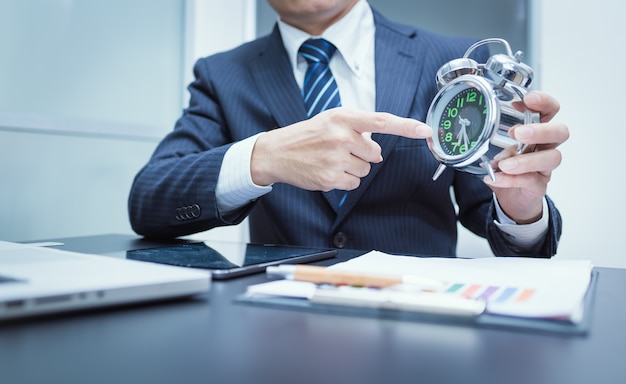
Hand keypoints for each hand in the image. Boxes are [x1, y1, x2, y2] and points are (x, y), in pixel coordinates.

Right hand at [251, 107, 431, 190]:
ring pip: (365, 170)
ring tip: (331, 160)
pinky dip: (344, 180)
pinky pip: (354, 183)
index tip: (425, 131)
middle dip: (362, 154)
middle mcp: (341, 136)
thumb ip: (358, 128)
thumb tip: (378, 150)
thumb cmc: (308, 135)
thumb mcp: (331, 120)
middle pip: (375, 153)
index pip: (382, 121)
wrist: (278, 152)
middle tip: (339, 149)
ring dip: (353, 168)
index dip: (406, 126)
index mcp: (344, 117)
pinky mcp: (331, 178)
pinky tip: (328, 171)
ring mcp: (336, 158)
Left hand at [484, 91, 568, 223]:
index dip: (544, 102)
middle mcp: (545, 145)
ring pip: (551, 158)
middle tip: (518, 133)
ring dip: (526, 160)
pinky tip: (495, 178)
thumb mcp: (495, 145)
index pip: (550, 109)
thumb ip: (484, 133)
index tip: (528, 99)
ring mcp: (545, 166)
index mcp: (536, 128)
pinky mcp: (539, 184)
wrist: (511, 196)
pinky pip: (531, 180)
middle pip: (560, 132)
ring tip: (503, 164)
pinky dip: (511, 179)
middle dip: (540, 130)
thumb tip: (458, 125)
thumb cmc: (505, 164)